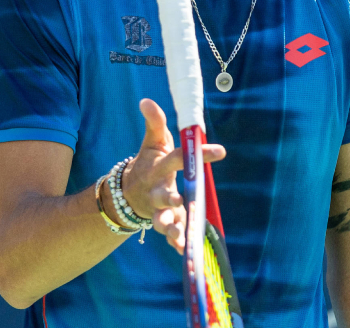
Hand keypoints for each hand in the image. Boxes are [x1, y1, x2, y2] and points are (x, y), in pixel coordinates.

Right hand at [118, 99, 225, 253]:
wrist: (127, 194)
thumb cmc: (148, 163)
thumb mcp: (151, 142)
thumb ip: (154, 122)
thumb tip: (146, 100)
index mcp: (159, 168)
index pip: (179, 158)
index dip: (198, 153)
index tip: (222, 151)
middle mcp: (158, 190)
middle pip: (163, 195)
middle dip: (170, 199)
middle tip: (179, 200)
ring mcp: (160, 210)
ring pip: (163, 220)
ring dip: (170, 227)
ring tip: (179, 234)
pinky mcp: (165, 224)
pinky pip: (170, 237)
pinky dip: (176, 244)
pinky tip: (185, 250)